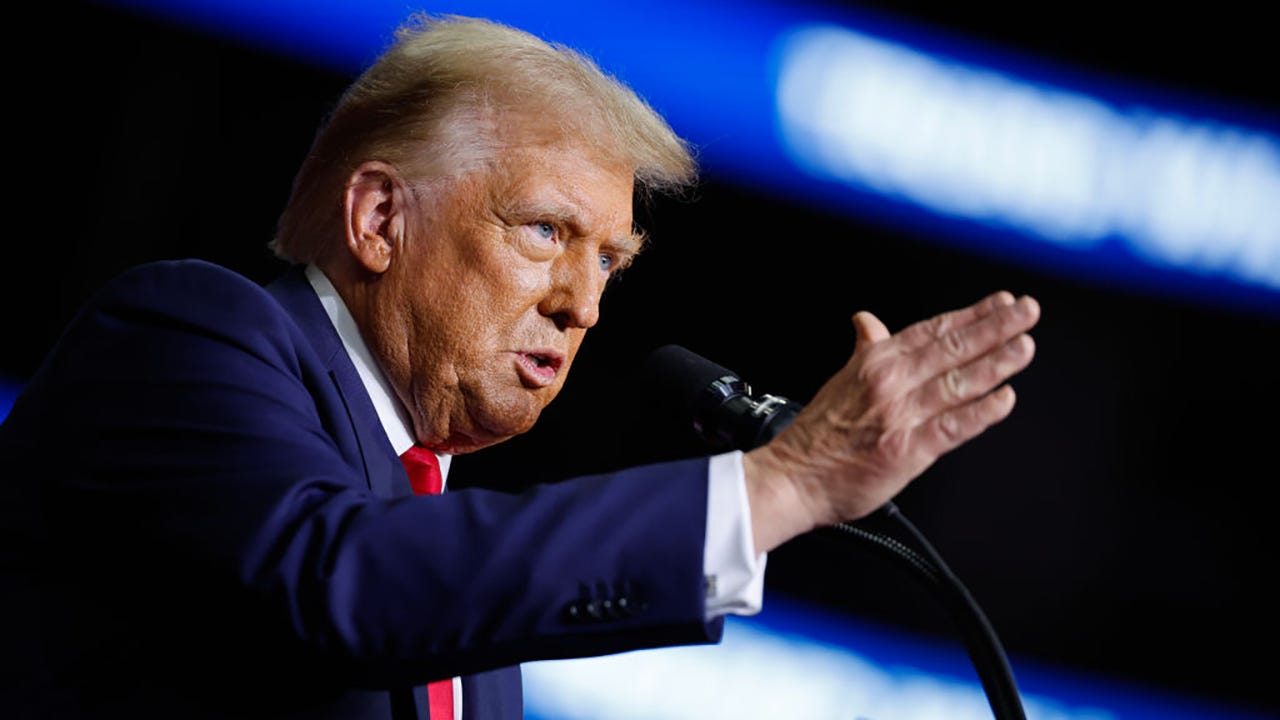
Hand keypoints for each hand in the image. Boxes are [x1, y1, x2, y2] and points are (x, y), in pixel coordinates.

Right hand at [743, 291, 1039, 552]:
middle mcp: (889, 382)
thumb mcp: (840, 378)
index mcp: (874, 362)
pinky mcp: (907, 449)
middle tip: (1027, 310)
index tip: (1002, 301)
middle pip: (951, 347)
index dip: (972, 314)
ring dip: (995, 362)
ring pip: (957, 381)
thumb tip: (866, 321)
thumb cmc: (817, 434)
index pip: (933, 330)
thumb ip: (865, 348)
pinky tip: (1005, 399)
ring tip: (1024, 346)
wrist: (793, 478)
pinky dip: (980, 412)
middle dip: (995, 326)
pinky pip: (952, 426)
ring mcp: (899, 415)